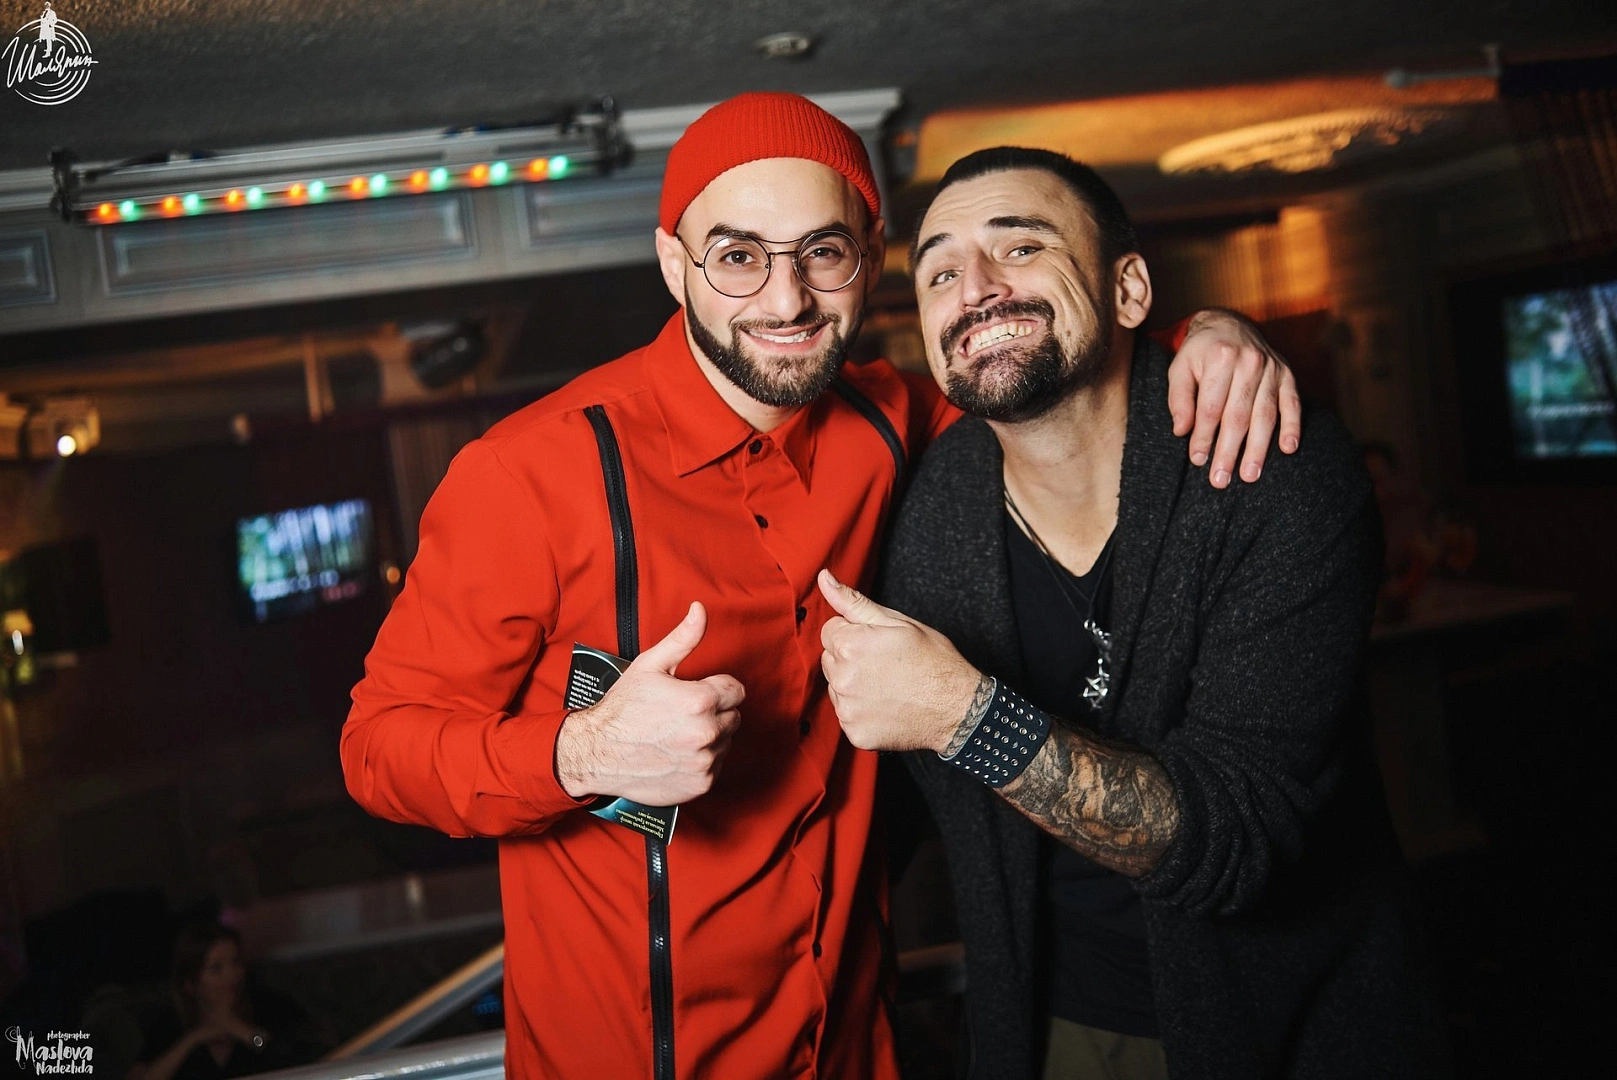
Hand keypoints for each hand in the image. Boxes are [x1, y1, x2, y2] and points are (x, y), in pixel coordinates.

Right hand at [555, 601, 744, 804]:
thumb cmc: (622, 708)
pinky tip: (677, 753)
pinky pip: (716, 767)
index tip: (695, 693)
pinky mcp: (700, 784)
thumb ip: (683, 638)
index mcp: (700, 700)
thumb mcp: (650, 665)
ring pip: (726, 742)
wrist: (597, 753)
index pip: (736, 691)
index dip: (716, 689)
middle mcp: (706, 733)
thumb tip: (700, 610)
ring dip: (710, 737)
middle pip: (733, 716)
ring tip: (677, 734)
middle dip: (714, 712)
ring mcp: (704, 761)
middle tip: (682, 714)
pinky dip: (702, 761)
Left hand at [817, 570, 982, 753]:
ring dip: (854, 684)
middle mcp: (842, 678)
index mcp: (850, 645)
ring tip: (887, 686)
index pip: (830, 630)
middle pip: (830, 659)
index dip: (855, 633)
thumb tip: (824, 578)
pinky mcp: (855, 732)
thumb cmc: (933, 661)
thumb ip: (854, 602)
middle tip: (885, 664)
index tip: (878, 643)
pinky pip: (847, 715)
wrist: (959, 708)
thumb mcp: (898, 622)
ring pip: (836, 687)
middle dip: (851, 658)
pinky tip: (886, 706)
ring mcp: (847, 708)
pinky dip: (862, 711)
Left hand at [1167, 308, 1301, 486]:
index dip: (1204, 436)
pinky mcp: (1287, 374)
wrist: (1230, 324)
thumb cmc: (1200, 353)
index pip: (1211, 406)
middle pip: (1238, 415)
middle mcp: (1249, 361)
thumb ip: (1179, 399)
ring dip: (1258, 449)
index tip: (1197, 460)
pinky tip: (1288, 449)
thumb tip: (1181, 431)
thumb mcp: (1180, 368)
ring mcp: (1272, 368)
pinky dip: (1292, 426)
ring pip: (1265, 415)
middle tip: (1220, 480)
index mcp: (1220, 357)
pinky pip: (1293, 403)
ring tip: (1250, 475)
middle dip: (1229, 451)